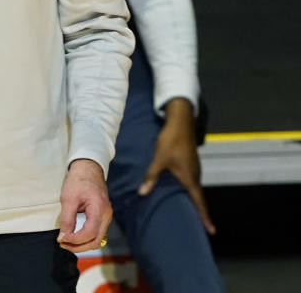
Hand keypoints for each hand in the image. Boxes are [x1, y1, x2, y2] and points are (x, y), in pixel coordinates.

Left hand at [57, 159, 112, 252]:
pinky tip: (74, 236)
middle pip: (96, 241)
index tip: (61, 239)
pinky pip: (97, 233)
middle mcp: (106, 215)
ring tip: (66, 242)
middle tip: (62, 244)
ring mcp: (106, 217)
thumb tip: (63, 236)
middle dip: (79, 247)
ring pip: (98, 239)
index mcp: (99, 209)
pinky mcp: (103, 217)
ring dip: (82, 244)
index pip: (89, 233)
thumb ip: (67, 219)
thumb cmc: (78, 181)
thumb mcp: (68, 198)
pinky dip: (86, 238)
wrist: (88, 169)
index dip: (75, 240)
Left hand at [139, 98, 215, 233]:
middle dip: (198, 212)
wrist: (180, 123)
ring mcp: (194, 169)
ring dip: (192, 200)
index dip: (204, 217)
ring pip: (193, 189)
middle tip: (200, 228)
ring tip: (190, 214)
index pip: (199, 202)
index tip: (212, 231)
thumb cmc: (170, 141)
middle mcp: (195, 176)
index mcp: (190, 178)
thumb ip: (151, 177)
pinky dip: (188, 190)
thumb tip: (142, 193)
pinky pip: (190, 181)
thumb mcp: (158, 159)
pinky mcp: (190, 164)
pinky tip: (180, 192)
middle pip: (198, 198)